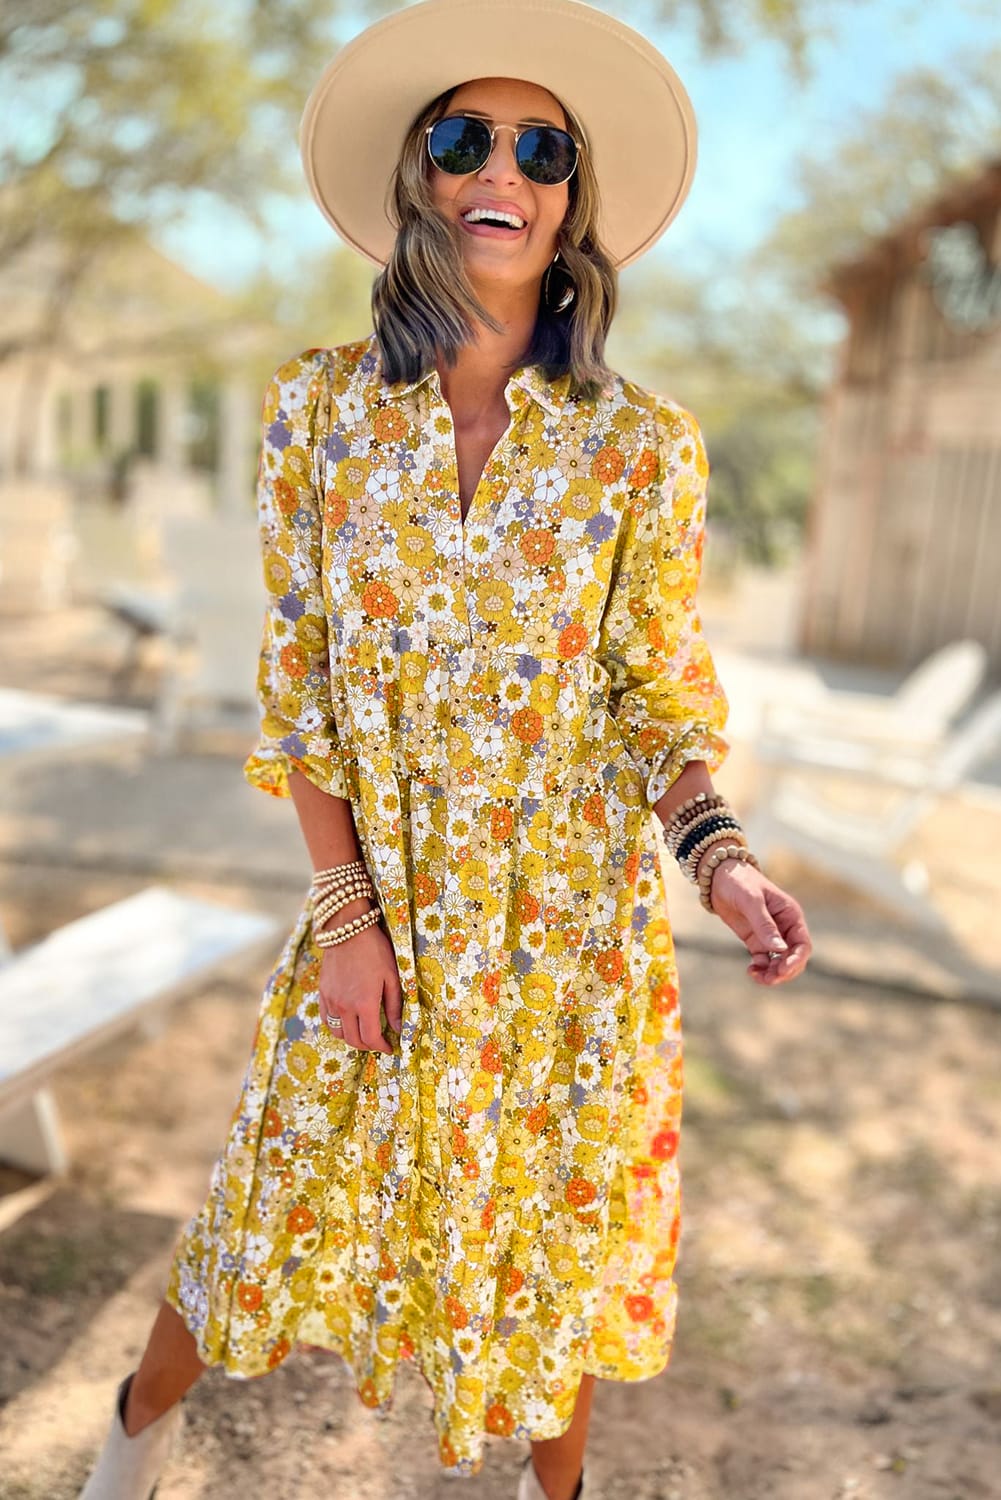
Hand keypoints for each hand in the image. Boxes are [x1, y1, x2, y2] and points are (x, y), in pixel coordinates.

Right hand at [317, 899, 402, 1051]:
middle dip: (368, 1045)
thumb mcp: (392, 976)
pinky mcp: (323, 993)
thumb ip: (394, 1005)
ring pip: (338, 1033)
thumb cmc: (375, 950)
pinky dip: (337, 1026)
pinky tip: (347, 1021)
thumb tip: (398, 1028)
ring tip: (364, 1032)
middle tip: (379, 1042)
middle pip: (354, 1040)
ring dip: (352, 1037)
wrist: (347, 929)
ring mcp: (331, 1000)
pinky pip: (327, 1019)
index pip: (371, 1038)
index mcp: (364, 1003)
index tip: (390, 1047)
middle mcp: (344, 1006)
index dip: (382, 1047)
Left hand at [700, 853, 811, 985]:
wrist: (717, 876)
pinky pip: (764, 960)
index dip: (796, 960)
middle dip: (784, 971)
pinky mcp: (755, 940)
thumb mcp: (752, 901)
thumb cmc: (739, 881)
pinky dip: (760, 969)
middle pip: (793, 957)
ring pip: (779, 962)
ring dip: (772, 973)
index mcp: (791, 915)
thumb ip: (765, 925)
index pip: (802, 944)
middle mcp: (784, 927)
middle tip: (769, 978)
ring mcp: (770, 935)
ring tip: (757, 977)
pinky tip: (750, 970)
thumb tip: (779, 949)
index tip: (783, 970)